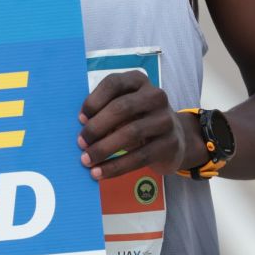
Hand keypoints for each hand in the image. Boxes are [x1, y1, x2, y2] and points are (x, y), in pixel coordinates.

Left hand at [77, 72, 198, 179]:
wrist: (174, 139)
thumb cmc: (137, 120)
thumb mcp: (123, 109)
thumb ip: (103, 111)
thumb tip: (82, 127)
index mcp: (139, 81)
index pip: (113, 84)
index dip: (94, 101)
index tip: (80, 119)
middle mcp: (155, 96)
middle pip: (121, 108)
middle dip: (96, 127)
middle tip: (80, 143)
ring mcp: (165, 119)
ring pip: (130, 133)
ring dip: (103, 148)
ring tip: (86, 160)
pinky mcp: (169, 143)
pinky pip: (139, 157)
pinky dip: (116, 166)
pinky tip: (100, 173)